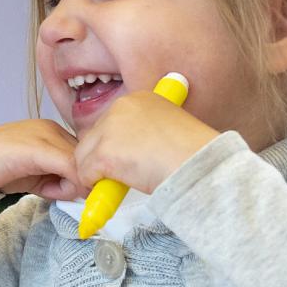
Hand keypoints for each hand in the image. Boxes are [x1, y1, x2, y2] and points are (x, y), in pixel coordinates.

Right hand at [0, 120, 81, 200]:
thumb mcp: (32, 174)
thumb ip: (57, 179)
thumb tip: (85, 193)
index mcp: (50, 131)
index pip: (83, 158)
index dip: (80, 179)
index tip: (68, 194)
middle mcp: (51, 128)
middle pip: (86, 162)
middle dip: (77, 184)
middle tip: (50, 192)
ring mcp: (46, 135)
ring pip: (82, 167)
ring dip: (69, 187)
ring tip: (40, 187)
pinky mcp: (40, 148)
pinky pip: (72, 170)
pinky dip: (70, 188)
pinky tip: (46, 190)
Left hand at [73, 91, 218, 195]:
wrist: (201, 167)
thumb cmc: (195, 155)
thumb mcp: (171, 131)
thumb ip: (145, 134)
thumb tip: (128, 152)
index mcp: (140, 98)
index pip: (110, 124)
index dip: (117, 145)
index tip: (133, 158)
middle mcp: (120, 107)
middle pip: (93, 138)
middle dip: (104, 158)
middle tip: (129, 173)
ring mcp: (109, 129)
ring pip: (84, 157)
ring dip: (99, 173)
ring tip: (128, 181)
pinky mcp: (103, 153)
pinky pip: (85, 175)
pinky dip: (98, 187)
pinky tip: (121, 187)